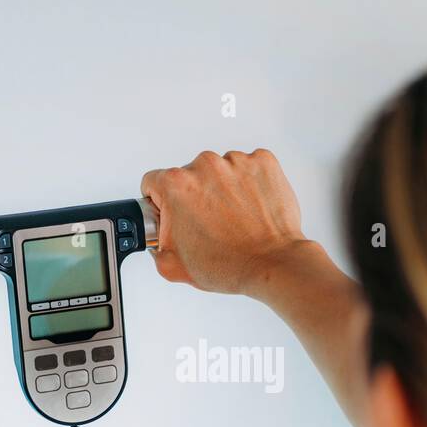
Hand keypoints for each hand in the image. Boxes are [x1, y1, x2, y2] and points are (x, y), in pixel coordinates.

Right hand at [140, 149, 314, 296]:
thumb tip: (159, 236)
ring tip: (234, 219)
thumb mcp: (171, 265)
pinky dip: (249, 184)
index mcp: (176, 184)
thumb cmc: (229, 264)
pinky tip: (250, 208)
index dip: (161, 201)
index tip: (173, 212)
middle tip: (209, 225)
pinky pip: (248, 168)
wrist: (273, 264)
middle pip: (190, 175)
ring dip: (223, 190)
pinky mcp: (263, 163)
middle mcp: (205, 165)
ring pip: (220, 171)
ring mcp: (236, 161)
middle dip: (195, 197)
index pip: (154, 182)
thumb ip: (155, 244)